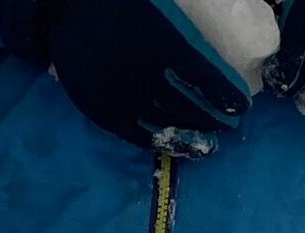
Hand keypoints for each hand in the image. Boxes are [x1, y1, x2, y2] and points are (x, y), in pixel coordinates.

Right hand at [31, 0, 252, 155]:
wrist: (64, 7)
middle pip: (187, 105)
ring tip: (207, 144)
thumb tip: (224, 12)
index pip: (204, 76)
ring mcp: (123, 96)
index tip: (240, 107)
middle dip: (211, 120)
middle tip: (228, 128)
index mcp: (163, 41)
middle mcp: (145, 74)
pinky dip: (158, 141)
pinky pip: (136, 134)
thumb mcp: (162, 1)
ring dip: (189, 135)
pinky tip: (173, 146)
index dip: (224, 95)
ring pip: (164, 124)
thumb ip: (189, 11)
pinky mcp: (104, 110)